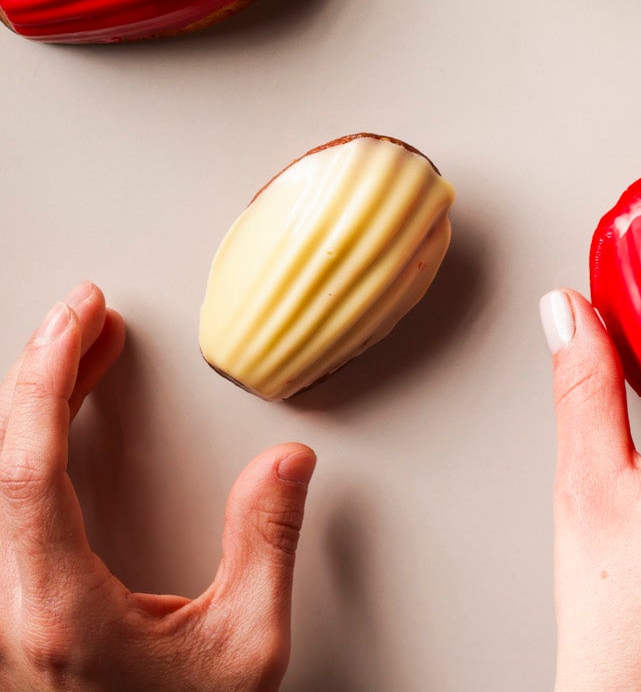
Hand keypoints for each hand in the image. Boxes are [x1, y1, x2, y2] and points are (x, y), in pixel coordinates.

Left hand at [0, 283, 313, 691]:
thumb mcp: (243, 651)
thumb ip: (264, 545)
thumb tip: (286, 462)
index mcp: (58, 610)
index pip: (26, 470)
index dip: (47, 379)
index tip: (80, 318)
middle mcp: (12, 609)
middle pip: (0, 463)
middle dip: (41, 371)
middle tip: (84, 313)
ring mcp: (4, 614)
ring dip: (33, 406)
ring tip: (81, 353)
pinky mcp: (12, 616)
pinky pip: (5, 508)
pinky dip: (29, 448)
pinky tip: (57, 421)